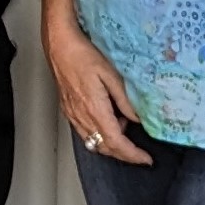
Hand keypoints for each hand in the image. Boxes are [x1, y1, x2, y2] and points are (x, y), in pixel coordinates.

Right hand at [44, 11, 151, 164]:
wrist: (59, 46)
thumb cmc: (83, 55)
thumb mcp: (111, 74)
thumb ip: (125, 99)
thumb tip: (138, 118)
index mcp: (94, 108)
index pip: (116, 142)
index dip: (132, 154)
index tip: (145, 159)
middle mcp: (81, 116)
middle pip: (104, 148)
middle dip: (124, 155)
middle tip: (139, 153)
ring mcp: (73, 115)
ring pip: (93, 143)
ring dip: (111, 145)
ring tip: (124, 127)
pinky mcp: (68, 111)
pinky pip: (85, 133)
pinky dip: (99, 135)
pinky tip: (107, 121)